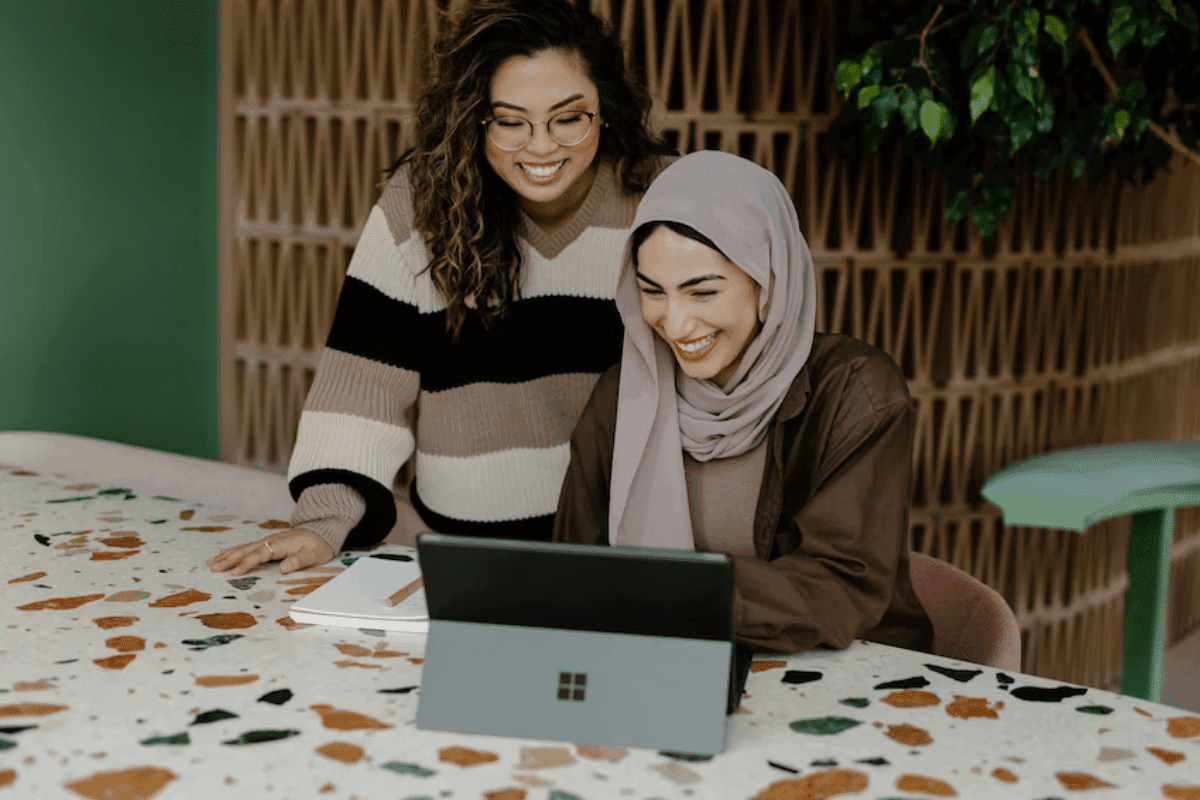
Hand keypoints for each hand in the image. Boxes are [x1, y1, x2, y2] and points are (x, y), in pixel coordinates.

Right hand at [206, 529, 334, 575]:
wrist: (321, 531)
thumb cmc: (317, 545)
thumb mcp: (313, 554)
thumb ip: (298, 561)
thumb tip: (284, 568)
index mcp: (279, 544)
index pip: (259, 555)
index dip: (247, 563)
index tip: (235, 573)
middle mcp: (270, 542)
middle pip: (245, 551)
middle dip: (228, 559)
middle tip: (212, 568)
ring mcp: (267, 542)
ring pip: (243, 549)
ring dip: (226, 556)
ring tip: (210, 562)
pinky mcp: (266, 544)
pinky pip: (246, 548)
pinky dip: (233, 552)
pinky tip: (223, 555)